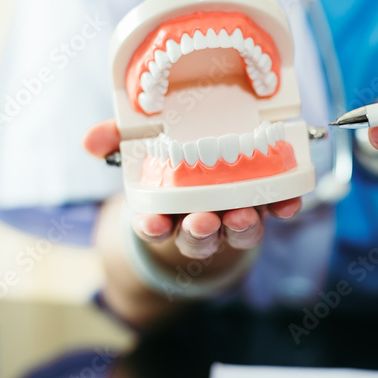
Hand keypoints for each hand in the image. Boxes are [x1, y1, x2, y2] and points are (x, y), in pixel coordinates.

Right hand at [83, 119, 300, 259]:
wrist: (205, 181)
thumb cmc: (169, 169)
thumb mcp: (137, 152)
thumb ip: (114, 141)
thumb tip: (89, 140)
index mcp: (165, 212)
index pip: (155, 226)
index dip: (153, 227)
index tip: (152, 223)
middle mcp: (199, 222)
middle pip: (199, 237)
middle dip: (200, 232)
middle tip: (202, 222)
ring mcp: (231, 218)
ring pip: (237, 232)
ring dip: (241, 225)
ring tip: (244, 214)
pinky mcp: (262, 206)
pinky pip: (274, 212)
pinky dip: (282, 207)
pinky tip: (289, 201)